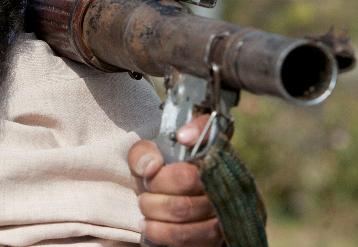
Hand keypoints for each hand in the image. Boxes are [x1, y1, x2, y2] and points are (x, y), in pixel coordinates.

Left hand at [127, 114, 223, 246]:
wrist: (165, 205)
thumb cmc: (157, 175)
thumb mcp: (144, 157)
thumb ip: (143, 153)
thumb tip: (152, 166)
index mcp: (205, 147)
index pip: (212, 130)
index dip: (199, 131)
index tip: (181, 137)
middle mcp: (220, 174)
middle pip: (187, 177)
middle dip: (156, 184)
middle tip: (146, 186)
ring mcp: (222, 205)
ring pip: (183, 209)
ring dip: (154, 208)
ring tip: (145, 204)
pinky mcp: (217, 234)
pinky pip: (187, 235)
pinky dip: (159, 231)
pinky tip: (148, 225)